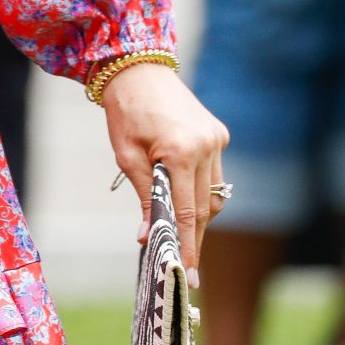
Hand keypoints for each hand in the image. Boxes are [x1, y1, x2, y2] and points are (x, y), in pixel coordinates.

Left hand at [102, 63, 228, 285]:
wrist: (137, 70)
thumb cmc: (125, 112)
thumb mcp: (127, 157)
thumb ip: (145, 198)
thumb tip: (149, 237)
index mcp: (181, 152)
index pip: (186, 212)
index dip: (186, 246)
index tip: (189, 275)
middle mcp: (206, 146)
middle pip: (204, 208)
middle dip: (194, 238)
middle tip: (188, 269)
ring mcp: (216, 139)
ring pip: (214, 193)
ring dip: (199, 215)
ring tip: (184, 239)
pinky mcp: (218, 134)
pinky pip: (214, 173)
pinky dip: (201, 190)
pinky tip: (186, 200)